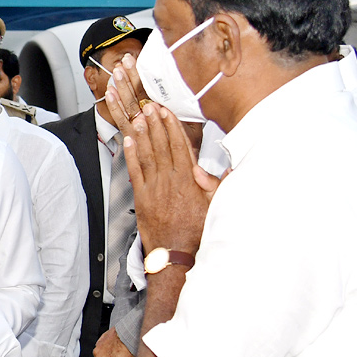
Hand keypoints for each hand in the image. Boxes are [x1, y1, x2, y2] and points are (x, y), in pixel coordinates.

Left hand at [104, 57, 207, 253]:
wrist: (175, 254)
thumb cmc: (197, 231)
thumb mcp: (216, 207)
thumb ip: (219, 185)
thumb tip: (229, 166)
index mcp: (189, 181)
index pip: (180, 146)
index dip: (171, 126)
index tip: (165, 110)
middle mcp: (170, 181)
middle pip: (162, 145)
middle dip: (155, 122)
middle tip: (148, 101)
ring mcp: (154, 188)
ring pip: (148, 154)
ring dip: (142, 132)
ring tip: (138, 113)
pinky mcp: (141, 197)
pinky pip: (135, 172)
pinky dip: (131, 155)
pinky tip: (128, 139)